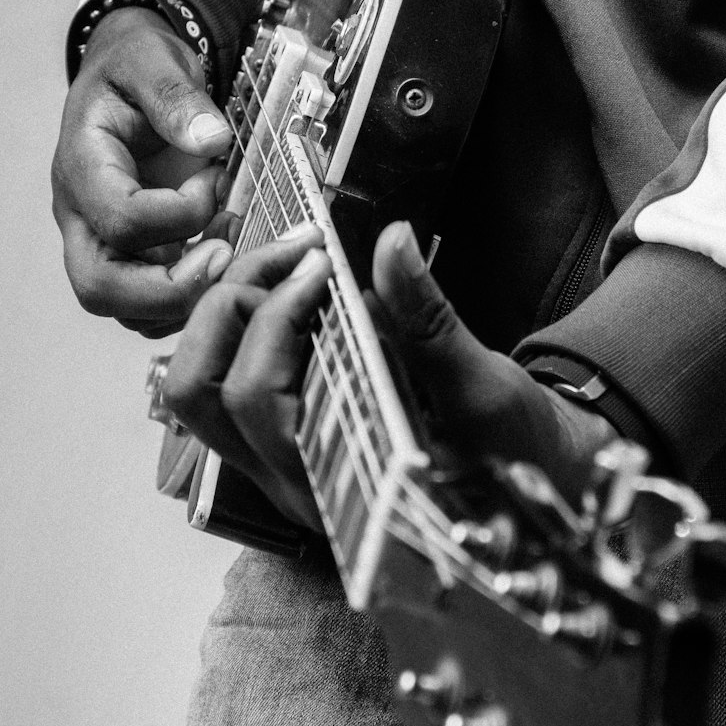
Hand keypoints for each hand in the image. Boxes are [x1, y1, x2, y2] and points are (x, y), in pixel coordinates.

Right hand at [51, 7, 236, 337]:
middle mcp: (80, 218)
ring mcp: (101, 246)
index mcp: (81, 167)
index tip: (214, 181)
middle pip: (99, 288)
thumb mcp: (152, 60)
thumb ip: (174, 96)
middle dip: (170, 289)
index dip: (179, 214)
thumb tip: (211, 139)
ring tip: (229, 251)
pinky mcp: (129, 262)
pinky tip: (223, 255)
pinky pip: (151, 310)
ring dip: (185, 300)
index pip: (119, 220)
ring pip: (126, 311)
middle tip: (224, 257)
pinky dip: (191, 300)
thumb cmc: (136, 69)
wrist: (127, 77)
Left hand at [161, 217, 617, 531]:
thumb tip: (392, 241)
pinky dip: (234, 326)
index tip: (323, 261)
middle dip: (234, 304)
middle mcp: (287, 482)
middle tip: (298, 252)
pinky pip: (220, 381)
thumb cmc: (512, 448)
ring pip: (194, 388)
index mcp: (334, 483)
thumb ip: (429, 319)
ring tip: (282, 263)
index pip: (258, 396)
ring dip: (221, 313)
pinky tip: (280, 285)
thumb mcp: (483, 385)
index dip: (277, 314)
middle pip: (199, 390)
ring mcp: (274, 466)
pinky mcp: (278, 442)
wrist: (531, 480)